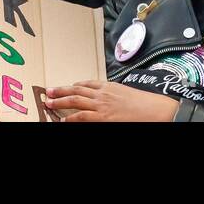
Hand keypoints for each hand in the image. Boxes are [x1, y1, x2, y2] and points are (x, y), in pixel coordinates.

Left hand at [47, 81, 179, 121]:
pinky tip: (63, 120)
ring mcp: (101, 105)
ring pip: (76, 100)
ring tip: (49, 104)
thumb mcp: (127, 93)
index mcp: (110, 86)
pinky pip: (82, 117)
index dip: (75, 85)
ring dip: (60, 102)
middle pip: (77, 90)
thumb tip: (108, 98)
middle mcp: (103, 94)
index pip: (88, 83)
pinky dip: (71, 118)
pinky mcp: (102, 117)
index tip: (67, 86)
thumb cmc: (144, 104)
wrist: (154, 109)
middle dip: (61, 91)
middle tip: (49, 92)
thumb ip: (114, 94)